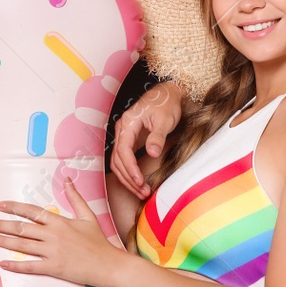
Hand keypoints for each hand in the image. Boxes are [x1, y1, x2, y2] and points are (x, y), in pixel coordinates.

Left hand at [0, 177, 125, 286]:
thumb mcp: (88, 215)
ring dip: (3, 241)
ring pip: (21, 245)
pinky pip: (30, 266)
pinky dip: (15, 265)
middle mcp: (52, 235)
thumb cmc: (98, 241)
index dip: (13, 207)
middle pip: (21, 228)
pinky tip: (3, 263)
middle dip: (1, 225)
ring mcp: (52, 252)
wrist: (107, 265)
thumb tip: (68, 179)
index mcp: (59, 222)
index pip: (31, 211)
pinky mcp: (53, 268)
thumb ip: (75, 197)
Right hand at [110, 82, 185, 200]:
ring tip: (142, 192)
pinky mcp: (130, 141)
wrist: (168, 94)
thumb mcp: (165, 119)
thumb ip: (157, 137)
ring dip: (128, 179)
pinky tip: (139, 183)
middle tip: (143, 192)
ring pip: (118, 163)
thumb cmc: (166, 103)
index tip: (139, 181)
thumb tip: (152, 153)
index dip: (130, 168)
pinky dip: (130, 173)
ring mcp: (125, 136)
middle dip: (129, 178)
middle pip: (118, 160)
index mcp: (128, 123)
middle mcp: (122, 130)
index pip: (123, 150)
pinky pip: (125, 160)